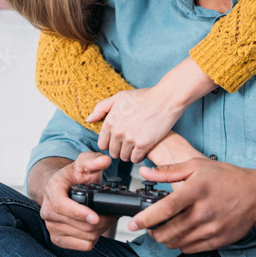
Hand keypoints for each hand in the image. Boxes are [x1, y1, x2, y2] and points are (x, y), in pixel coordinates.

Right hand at [40, 152, 118, 250]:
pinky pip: (82, 246)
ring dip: (100, 229)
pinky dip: (95, 239)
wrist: (62, 189)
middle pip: (77, 225)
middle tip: (112, 213)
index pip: (61, 206)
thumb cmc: (72, 177)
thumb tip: (105, 161)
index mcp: (52, 190)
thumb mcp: (83, 163)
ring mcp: (51, 226)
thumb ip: (94, 160)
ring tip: (106, 218)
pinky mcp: (58, 239)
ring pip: (83, 236)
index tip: (95, 217)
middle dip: (100, 221)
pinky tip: (97, 228)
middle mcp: (47, 210)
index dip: (79, 213)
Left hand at [87, 57, 216, 163]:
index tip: (117, 140)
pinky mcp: (143, 145)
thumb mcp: (119, 97)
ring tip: (135, 146)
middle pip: (112, 152)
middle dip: (119, 149)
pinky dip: (138, 157)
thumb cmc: (143, 97)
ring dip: (128, 154)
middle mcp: (117, 132)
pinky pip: (135, 159)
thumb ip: (101, 108)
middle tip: (128, 143)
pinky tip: (142, 149)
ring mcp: (130, 139)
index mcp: (110, 121)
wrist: (165, 100)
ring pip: (124, 157)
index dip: (109, 143)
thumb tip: (89, 120)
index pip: (102, 144)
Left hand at [127, 159, 255, 253]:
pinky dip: (180, 244)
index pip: (165, 208)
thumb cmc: (226, 177)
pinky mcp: (218, 240)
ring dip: (165, 239)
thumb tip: (144, 172)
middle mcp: (203, 212)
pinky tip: (180, 233)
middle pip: (168, 231)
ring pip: (177, 242)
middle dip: (152, 232)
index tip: (133, 223)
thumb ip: (168, 171)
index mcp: (196, 191)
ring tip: (162, 229)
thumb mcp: (196, 166)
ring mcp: (211, 228)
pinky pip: (191, 249)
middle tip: (148, 226)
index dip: (146, 218)